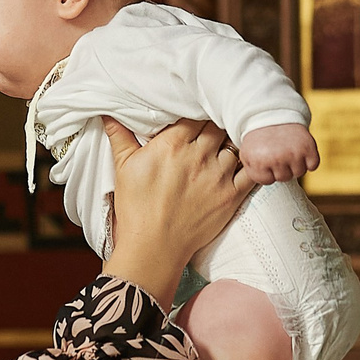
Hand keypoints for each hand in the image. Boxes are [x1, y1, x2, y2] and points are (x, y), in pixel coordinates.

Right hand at [99, 118, 254, 305]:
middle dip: (215, 125)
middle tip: (212, 129)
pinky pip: (250, 171)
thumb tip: (107, 114)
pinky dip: (251, 163)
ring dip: (231, 144)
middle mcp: (199, 155)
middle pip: (217, 126)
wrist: (153, 247)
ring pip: (235, 145)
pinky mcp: (232, 195)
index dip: (196, 113)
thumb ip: (120, 136)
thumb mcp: (123, 168)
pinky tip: (247, 161)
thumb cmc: (136, 208)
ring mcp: (218, 175)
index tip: (195, 115)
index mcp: (172, 144)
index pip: (194, 115)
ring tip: (227, 146)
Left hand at [236, 123, 318, 183]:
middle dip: (281, 167)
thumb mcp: (247, 154)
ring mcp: (294, 153)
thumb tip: (262, 187)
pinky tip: (301, 150)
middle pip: (284, 178)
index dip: (267, 171)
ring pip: (299, 172)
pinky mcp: (309, 147)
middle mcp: (277, 158)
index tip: (266, 159)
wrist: (274, 113)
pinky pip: (313, 165)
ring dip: (295, 164)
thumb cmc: (259, 137)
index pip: (268, 181)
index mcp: (259, 161)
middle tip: (277, 152)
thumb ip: (252, 172)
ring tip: (288, 149)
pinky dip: (310, 160)